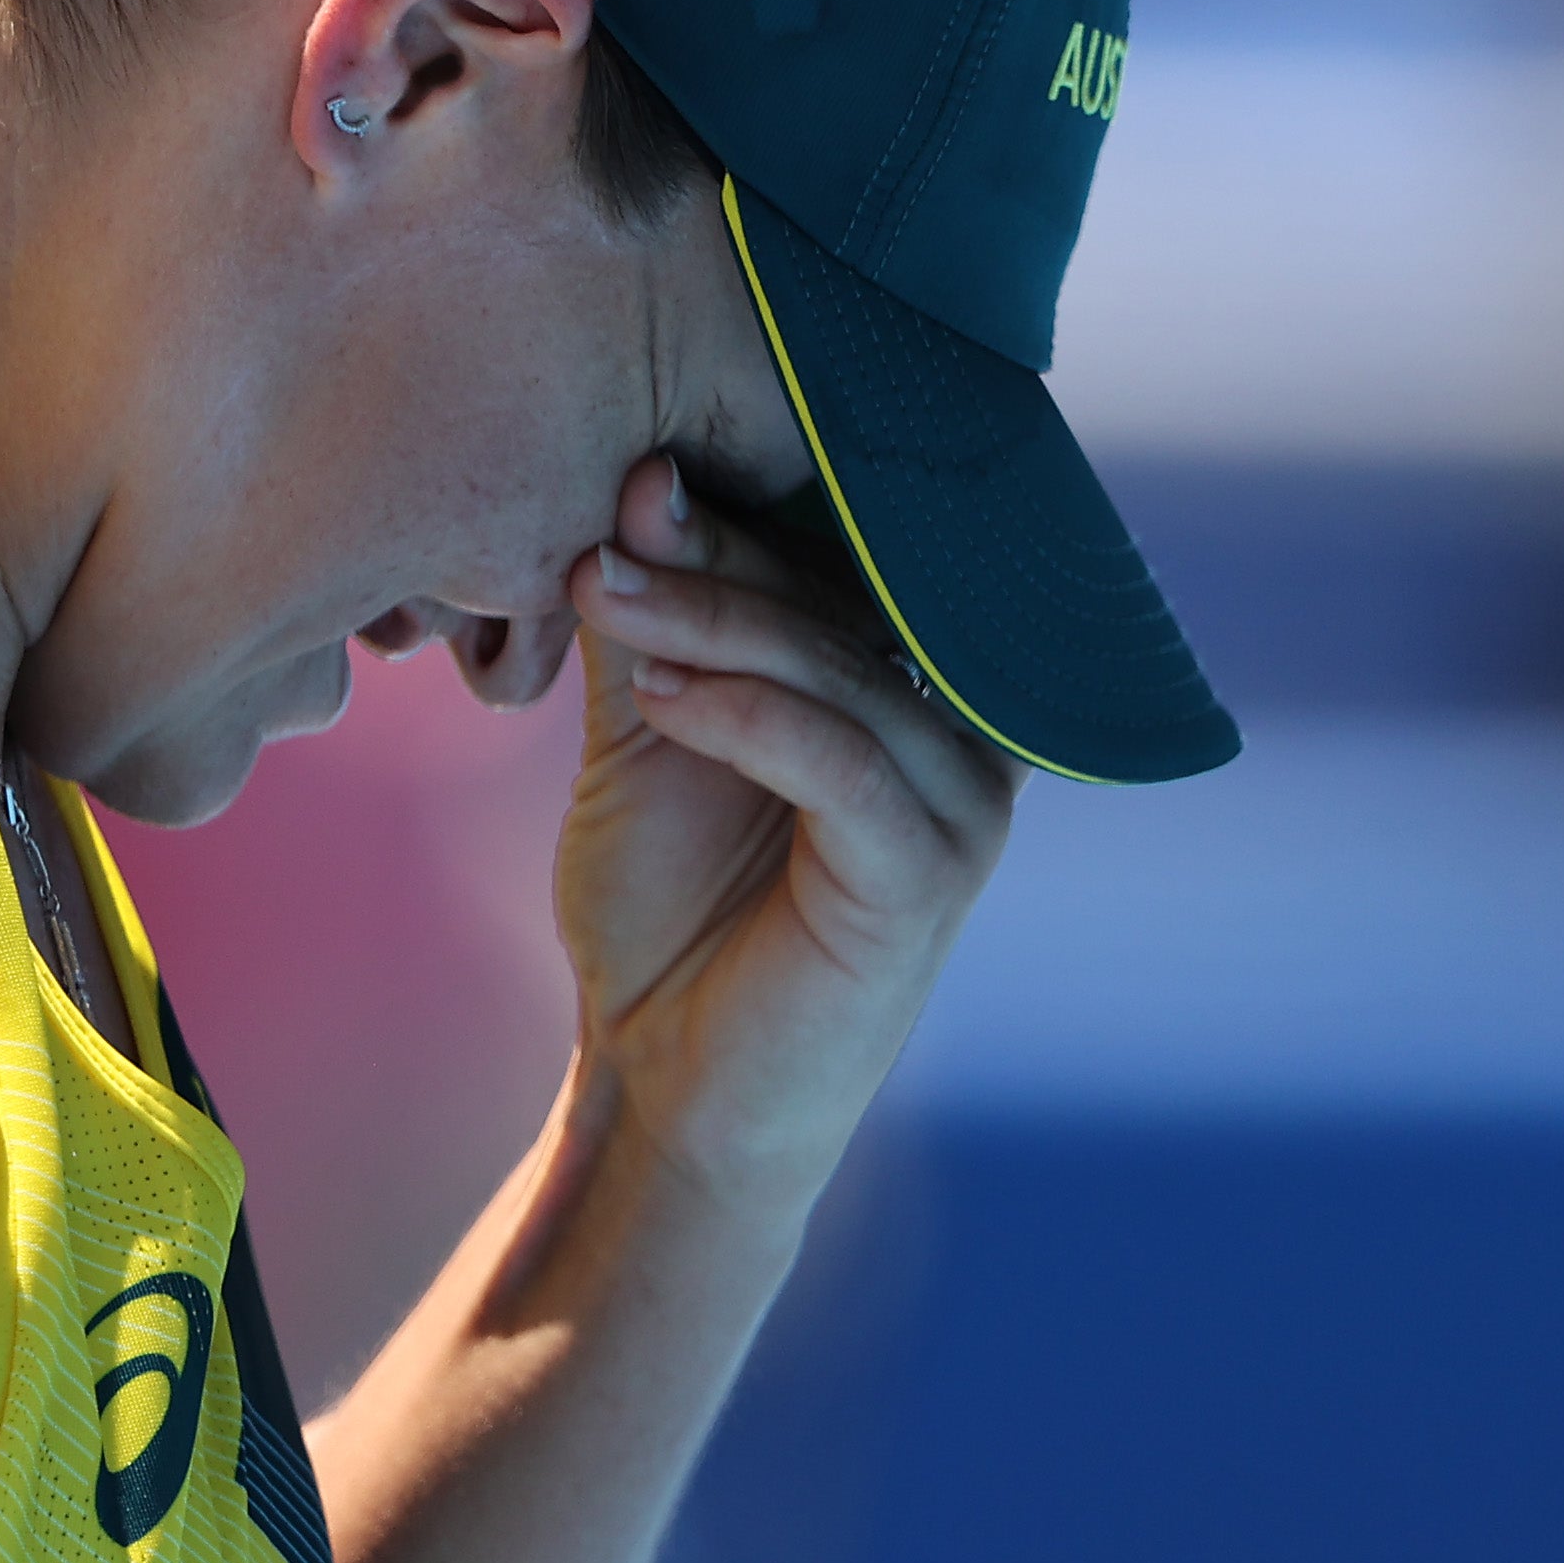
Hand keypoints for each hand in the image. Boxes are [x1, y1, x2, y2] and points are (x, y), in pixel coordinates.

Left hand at [553, 456, 1021, 1217]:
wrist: (663, 1088)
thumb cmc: (664, 916)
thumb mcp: (649, 741)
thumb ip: (656, 628)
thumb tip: (646, 480)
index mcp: (909, 696)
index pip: (841, 572)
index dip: (739, 520)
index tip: (634, 475)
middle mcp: (959, 740)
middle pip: (845, 606)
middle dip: (716, 561)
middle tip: (605, 533)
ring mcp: (959, 810)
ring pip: (840, 672)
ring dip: (714, 624)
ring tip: (603, 594)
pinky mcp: (926, 878)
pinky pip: (842, 762)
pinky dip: (748, 715)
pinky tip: (659, 697)